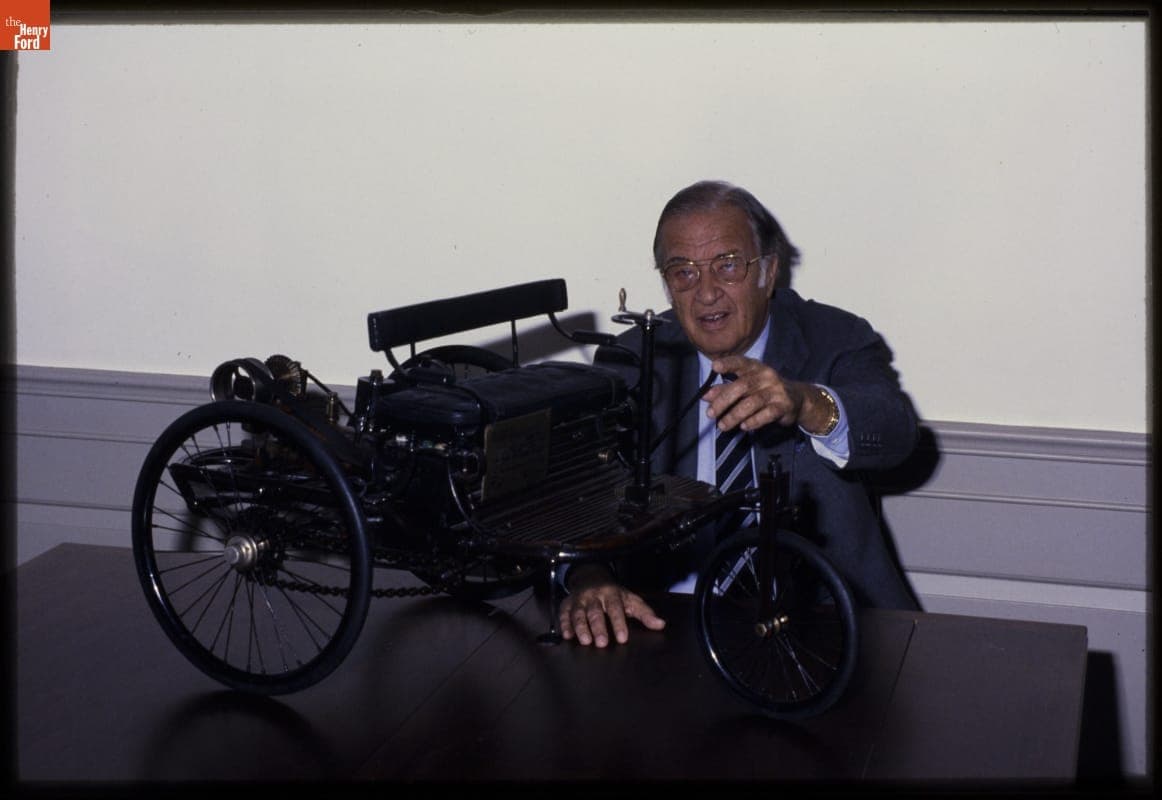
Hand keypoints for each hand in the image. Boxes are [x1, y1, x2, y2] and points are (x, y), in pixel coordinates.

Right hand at [558, 566, 665, 646]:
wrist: (590, 576)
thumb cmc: (613, 594)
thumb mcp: (630, 600)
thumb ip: (645, 613)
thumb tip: (661, 625)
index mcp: (611, 594)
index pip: (615, 608)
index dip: (619, 623)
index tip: (622, 638)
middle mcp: (594, 596)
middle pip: (595, 612)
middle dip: (598, 627)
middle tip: (602, 643)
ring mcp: (579, 600)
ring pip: (578, 613)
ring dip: (581, 627)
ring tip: (585, 641)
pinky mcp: (567, 604)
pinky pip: (564, 614)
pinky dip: (565, 624)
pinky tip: (567, 635)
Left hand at [703, 355, 834, 435]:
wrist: (797, 399)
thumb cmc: (765, 390)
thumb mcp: (747, 386)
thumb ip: (726, 389)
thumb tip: (705, 396)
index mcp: (755, 368)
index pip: (741, 362)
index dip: (728, 363)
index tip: (715, 367)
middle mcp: (766, 376)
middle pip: (742, 386)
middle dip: (723, 401)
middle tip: (711, 414)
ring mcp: (776, 390)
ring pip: (752, 403)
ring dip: (734, 415)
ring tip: (723, 425)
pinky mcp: (784, 406)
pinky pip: (767, 414)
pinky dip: (754, 421)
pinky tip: (744, 426)